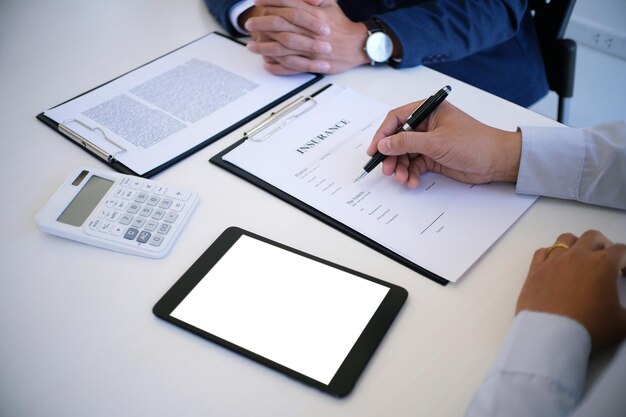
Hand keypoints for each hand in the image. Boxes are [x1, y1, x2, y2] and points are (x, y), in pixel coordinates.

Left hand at [244, 0, 369, 73]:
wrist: (357, 46)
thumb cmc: (342, 25)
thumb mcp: (331, 4)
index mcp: (315, 15)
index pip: (289, 5)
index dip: (271, 2)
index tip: (257, 1)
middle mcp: (311, 32)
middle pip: (281, 25)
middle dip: (262, 24)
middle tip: (249, 24)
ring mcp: (311, 50)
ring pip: (282, 48)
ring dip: (264, 47)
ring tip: (251, 46)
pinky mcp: (313, 64)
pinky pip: (291, 66)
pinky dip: (277, 66)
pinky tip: (266, 63)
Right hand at [366, 100, 521, 187]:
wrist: (496, 161)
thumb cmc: (474, 142)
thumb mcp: (436, 142)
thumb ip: (406, 142)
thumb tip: (383, 144)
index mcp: (428, 111)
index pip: (396, 119)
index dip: (382, 134)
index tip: (374, 150)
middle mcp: (426, 125)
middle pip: (398, 139)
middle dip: (391, 156)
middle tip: (387, 170)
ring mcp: (429, 142)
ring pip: (405, 154)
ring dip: (401, 168)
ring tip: (402, 179)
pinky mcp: (433, 157)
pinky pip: (415, 165)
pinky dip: (411, 174)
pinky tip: (412, 181)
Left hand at [517, 230, 625, 348]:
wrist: (549, 336)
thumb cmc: (589, 328)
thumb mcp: (622, 322)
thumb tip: (624, 309)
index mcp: (602, 264)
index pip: (620, 250)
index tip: (624, 272)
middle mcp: (577, 256)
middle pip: (592, 237)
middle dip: (603, 245)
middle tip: (606, 260)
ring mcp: (553, 261)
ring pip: (565, 239)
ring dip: (577, 244)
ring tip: (580, 258)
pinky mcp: (534, 270)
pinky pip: (543, 252)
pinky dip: (551, 254)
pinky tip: (555, 264)